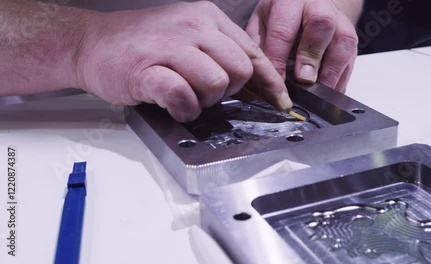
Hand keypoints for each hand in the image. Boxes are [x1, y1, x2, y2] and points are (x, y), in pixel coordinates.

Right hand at [76, 1, 291, 121]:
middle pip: (240, 70)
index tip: (280, 102)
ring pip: (216, 82)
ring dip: (205, 100)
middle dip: (229, 91)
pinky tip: (174, 105)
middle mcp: (192, 26)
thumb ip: (220, 53)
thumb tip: (256, 85)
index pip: (252, 52)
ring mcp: (169, 46)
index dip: (270, 82)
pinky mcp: (147, 69)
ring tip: (185, 96)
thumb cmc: (142, 45)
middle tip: (206, 92)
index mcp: (207, 17)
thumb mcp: (188, 36)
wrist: (92, 43)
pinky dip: (184, 108)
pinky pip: (183, 95)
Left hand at [246, 0, 358, 91]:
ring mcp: (339, 20)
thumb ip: (260, 47)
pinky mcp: (351, 37)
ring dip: (332, 70)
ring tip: (319, 91)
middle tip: (304, 79)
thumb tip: (260, 78)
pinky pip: (352, 57)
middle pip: (321, 24)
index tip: (275, 82)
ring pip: (344, 40)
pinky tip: (330, 91)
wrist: (307, 5)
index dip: (278, 58)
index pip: (283, 29)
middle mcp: (318, 5)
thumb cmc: (280, 18)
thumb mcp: (262, 24)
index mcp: (289, 1)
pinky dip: (341, 77)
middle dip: (312, 55)